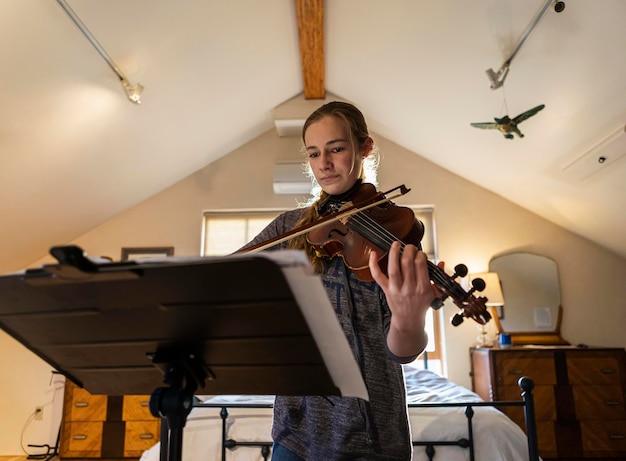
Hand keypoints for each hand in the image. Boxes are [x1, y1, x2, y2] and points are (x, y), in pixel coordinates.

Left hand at [368, 241, 440, 357]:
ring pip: (394, 268)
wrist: (408, 321)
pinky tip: (373, 254)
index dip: (420, 254)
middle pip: (407, 263)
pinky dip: (373, 264)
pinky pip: (378, 276)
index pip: (421, 265)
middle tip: (410, 247)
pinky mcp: (386, 290)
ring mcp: (396, 289)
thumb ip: (437, 277)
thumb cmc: (420, 306)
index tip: (420, 253)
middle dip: (409, 250)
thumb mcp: (434, 293)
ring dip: (394, 253)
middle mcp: (409, 288)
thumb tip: (441, 263)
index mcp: (423, 288)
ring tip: (396, 244)